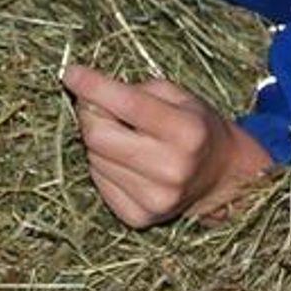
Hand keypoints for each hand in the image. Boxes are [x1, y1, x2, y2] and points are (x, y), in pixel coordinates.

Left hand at [61, 63, 274, 228]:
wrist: (220, 176)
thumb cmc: (194, 126)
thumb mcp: (177, 95)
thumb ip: (135, 91)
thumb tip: (86, 95)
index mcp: (187, 131)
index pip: (127, 104)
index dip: (93, 86)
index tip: (71, 72)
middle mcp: (172, 169)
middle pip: (99, 136)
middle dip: (90, 113)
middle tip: (97, 105)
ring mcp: (156, 199)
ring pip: (95, 159)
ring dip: (98, 141)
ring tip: (122, 135)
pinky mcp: (140, 218)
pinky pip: (99, 183)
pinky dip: (103, 166)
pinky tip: (124, 161)